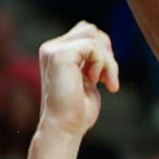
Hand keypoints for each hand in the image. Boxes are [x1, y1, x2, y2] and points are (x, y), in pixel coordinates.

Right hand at [37, 22, 118, 137]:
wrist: (64, 128)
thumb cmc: (77, 109)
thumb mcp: (87, 77)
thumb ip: (90, 58)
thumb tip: (102, 38)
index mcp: (55, 52)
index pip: (86, 32)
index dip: (103, 51)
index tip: (105, 76)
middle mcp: (51, 48)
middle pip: (91, 30)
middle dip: (106, 53)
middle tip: (107, 79)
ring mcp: (53, 50)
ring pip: (94, 37)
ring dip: (107, 60)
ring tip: (104, 81)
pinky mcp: (59, 55)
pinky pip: (94, 47)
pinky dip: (103, 64)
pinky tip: (96, 81)